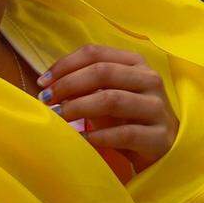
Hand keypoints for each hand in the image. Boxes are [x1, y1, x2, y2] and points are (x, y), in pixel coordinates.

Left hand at [37, 44, 177, 173]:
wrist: (161, 149)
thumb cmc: (125, 118)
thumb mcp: (104, 95)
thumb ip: (82, 85)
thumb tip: (48, 84)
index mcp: (134, 63)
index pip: (95, 52)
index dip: (65, 65)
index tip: (43, 82)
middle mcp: (149, 79)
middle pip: (102, 72)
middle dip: (68, 84)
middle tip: (46, 99)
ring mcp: (157, 107)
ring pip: (112, 99)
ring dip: (78, 107)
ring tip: (58, 117)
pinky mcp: (160, 136)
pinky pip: (124, 133)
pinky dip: (98, 136)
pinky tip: (81, 138)